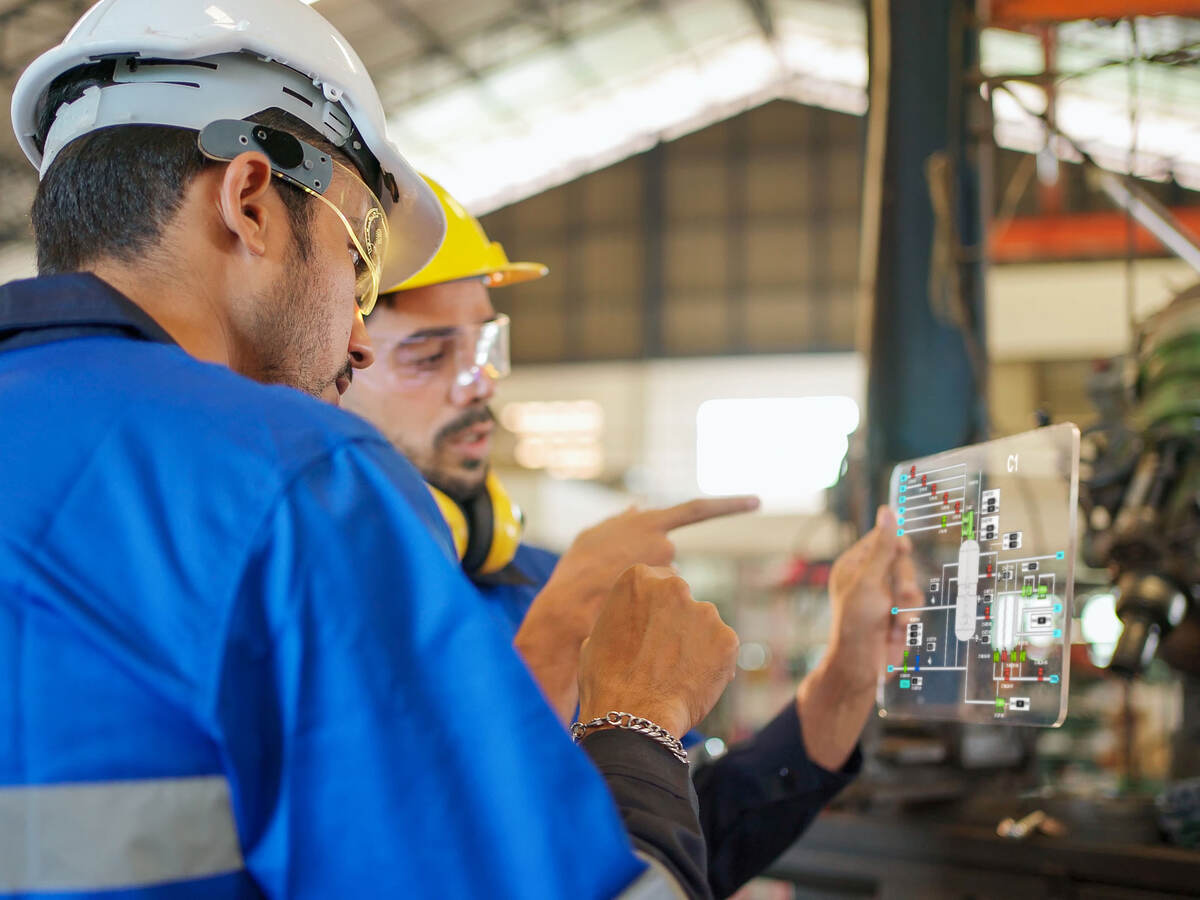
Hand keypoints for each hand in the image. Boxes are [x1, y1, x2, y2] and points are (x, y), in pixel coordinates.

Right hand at [538, 495, 759, 642]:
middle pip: (670, 565)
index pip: (696, 510)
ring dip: (655, 606)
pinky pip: (673, 616)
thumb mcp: (591, 540)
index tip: (757, 500)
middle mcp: (663, 545)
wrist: (565, 617)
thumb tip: (639, 506)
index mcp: (647, 525)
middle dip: (654, 584)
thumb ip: (620, 522)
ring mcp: (669, 575)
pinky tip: (636, 630)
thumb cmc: (574, 578)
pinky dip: (661, 624)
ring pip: (670, 593)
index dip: (729, 505)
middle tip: (623, 601)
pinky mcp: (674, 605)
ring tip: (618, 615)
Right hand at [578, 564, 738, 739]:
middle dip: (677, 620)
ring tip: (678, 673)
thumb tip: (631, 622)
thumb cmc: (606, 680)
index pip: (658, 580)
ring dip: (696, 641)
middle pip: (682, 599)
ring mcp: (704, 611)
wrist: (633, 716)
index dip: (655, 607)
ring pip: (704, 623)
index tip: (652, 626)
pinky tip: (694, 682)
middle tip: (665, 653)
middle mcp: (674, 587)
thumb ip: (622, 617)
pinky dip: (714, 662)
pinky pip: (722, 647)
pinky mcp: (727, 639)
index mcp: (638, 578)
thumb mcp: (597, 635)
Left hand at [795, 506, 920, 770]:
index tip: (903, 551)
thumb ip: (884, 547)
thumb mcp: (869, 581)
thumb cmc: (855, 622)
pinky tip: (898, 632)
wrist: (860, 667)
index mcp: (852, 565)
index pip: (880, 540)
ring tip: (898, 621)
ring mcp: (881, 598)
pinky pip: (912, 606)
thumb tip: (888, 510)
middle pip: (900, 563)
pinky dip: (908, 618)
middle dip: (903, 581)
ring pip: (910, 585)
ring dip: (908, 604)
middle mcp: (866, 579)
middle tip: (898, 597)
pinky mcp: (893, 616)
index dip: (895, 544)